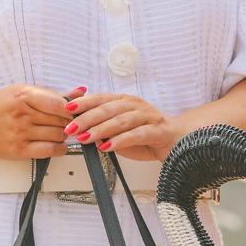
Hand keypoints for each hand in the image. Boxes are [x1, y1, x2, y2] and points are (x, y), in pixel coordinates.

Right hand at [0, 83, 88, 160]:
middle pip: (60, 120)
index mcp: (23, 96)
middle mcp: (21, 115)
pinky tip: (59, 144)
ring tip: (60, 130)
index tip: (76, 110)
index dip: (72, 109)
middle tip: (71, 121)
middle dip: (70, 121)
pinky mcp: (20, 151)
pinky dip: (60, 148)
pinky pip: (50, 150)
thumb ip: (51, 93)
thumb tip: (80, 91)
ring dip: (64, 134)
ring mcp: (20, 134)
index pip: (58, 104)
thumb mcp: (22, 92)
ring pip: (58, 135)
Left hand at [61, 91, 182, 161]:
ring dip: (101, 129)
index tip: (67, 108)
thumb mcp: (120, 129)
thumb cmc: (146, 135)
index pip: (101, 98)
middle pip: (108, 108)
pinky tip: (107, 147)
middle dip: (87, 118)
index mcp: (125, 101)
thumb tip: (78, 128)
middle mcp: (135, 105)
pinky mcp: (157, 131)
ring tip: (85, 138)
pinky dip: (120, 141)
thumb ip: (103, 126)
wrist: (178, 142)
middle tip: (71, 128)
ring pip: (121, 120)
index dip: (84, 102)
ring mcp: (148, 116)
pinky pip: (136, 134)